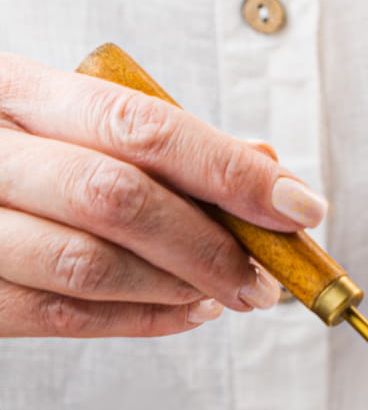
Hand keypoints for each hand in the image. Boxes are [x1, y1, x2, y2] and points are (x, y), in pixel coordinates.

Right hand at [0, 54, 324, 337]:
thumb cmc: (12, 147)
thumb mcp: (66, 117)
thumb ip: (157, 141)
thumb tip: (264, 168)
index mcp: (11, 89)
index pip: (140, 126)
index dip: (230, 171)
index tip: (297, 205)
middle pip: (117, 199)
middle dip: (212, 245)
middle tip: (267, 274)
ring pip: (88, 266)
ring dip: (181, 288)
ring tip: (230, 293)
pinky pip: (61, 316)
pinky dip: (142, 320)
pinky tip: (185, 311)